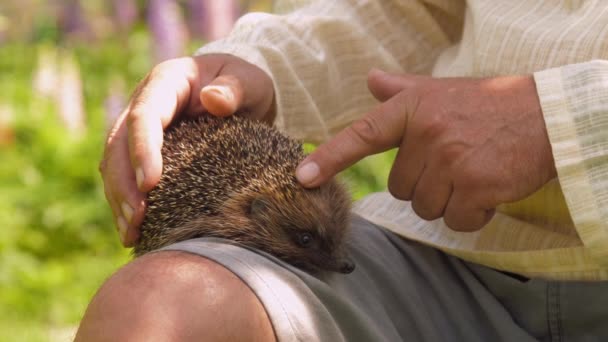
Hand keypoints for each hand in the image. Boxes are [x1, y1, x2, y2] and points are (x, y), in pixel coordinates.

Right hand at [100, 54, 274, 245]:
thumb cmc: (245, 83)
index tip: (150, 184)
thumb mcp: (249, 80)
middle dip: (123, 183)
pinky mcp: (142, 151)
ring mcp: (138, 129)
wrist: (240, 90)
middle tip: (136, 219)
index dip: (142, 150)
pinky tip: (133, 233)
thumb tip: (214, 99)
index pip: (144, 116)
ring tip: (130, 234)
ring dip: (119, 199)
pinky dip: (126, 205)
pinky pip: (126, 178)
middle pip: (118, 144)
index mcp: (165, 83)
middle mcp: (143, 103)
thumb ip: (235, 88)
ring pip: (114, 164)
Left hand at [296, 69, 556, 230]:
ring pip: (426, 207)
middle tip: (454, 163)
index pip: (362, 136)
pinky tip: (488, 190)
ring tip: (472, 174)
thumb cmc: (489, 105)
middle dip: (425, 185)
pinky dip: (471, 215)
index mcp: (413, 108)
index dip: (329, 158)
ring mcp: (451, 159)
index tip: (301, 178)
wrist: (547, 115)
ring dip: (448, 201)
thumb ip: (402, 89)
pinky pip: (456, 221)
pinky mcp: (476, 184)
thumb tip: (371, 79)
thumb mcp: (442, 90)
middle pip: (400, 189)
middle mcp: (427, 132)